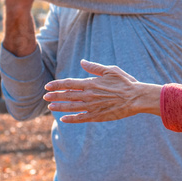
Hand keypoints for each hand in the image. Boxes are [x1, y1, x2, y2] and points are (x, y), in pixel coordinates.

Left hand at [43, 60, 161, 122]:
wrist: (136, 98)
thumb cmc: (125, 82)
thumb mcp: (110, 70)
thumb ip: (94, 67)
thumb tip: (82, 62)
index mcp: (91, 83)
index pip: (69, 83)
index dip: (57, 84)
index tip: (47, 85)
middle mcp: (89, 95)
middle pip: (67, 95)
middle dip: (55, 96)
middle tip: (45, 96)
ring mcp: (93, 106)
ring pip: (72, 107)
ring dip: (60, 107)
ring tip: (50, 106)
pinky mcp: (98, 116)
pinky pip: (81, 118)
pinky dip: (71, 119)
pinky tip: (63, 119)